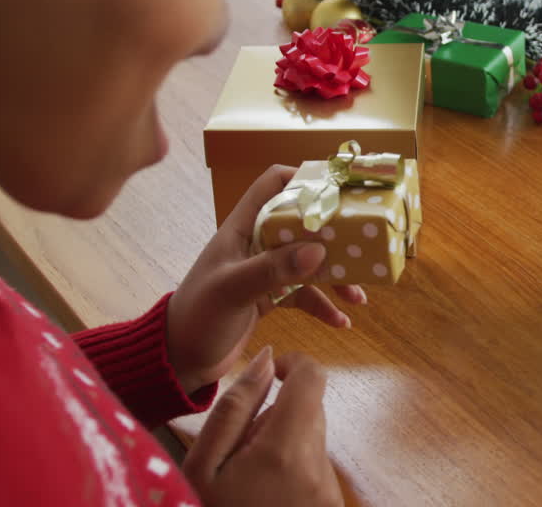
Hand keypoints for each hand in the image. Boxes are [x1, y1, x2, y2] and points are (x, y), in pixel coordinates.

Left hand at [168, 165, 368, 393]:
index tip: (339, 191)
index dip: (305, 179)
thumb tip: (319, 250)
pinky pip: (305, 294)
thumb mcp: (233, 291)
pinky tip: (341, 322)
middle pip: (303, 223)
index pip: (274, 184)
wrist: (177, 361)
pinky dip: (324, 305)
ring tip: (358, 295)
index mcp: (242, 227)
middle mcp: (256, 243)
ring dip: (335, 275)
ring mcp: (265, 270)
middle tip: (364, 244)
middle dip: (334, 234)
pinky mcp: (270, 297)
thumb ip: (273, 269)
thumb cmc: (197, 317)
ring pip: (309, 261)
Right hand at [183, 348, 342, 506]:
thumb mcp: (203, 466)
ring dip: (281, 442)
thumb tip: (266, 359)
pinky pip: (313, 466)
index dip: (292, 364)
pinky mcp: (331, 504)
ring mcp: (328, 488)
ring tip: (247, 478)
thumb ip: (234, 407)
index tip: (268, 376)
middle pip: (309, 407)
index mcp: (287, 448)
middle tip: (238, 449)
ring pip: (310, 436)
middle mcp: (317, 464)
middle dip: (275, 413)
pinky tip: (262, 495)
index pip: (313, 377)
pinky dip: (289, 469)